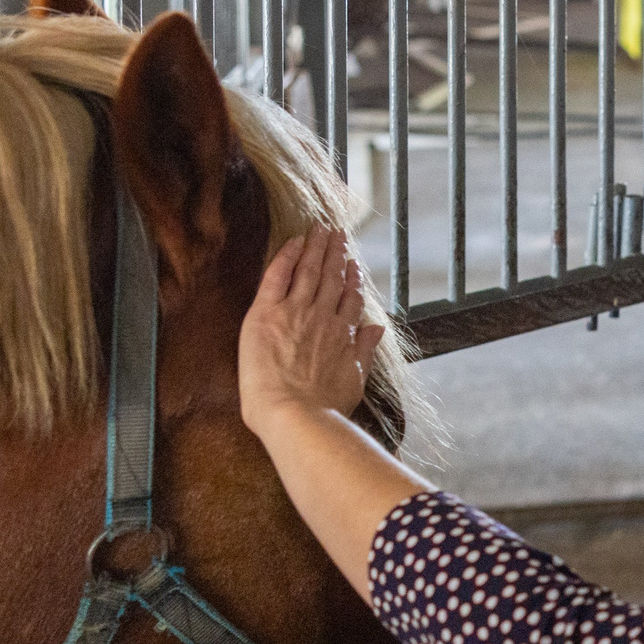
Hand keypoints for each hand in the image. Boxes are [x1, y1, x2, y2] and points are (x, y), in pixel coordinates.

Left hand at [239, 227, 384, 440]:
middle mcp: (322, 317)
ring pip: (309, 271)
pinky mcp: (267, 312)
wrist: (294, 414)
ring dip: (316, 248)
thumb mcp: (355, 380)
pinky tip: (295, 241)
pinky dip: (288, 256)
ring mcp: (295, 312)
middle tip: (339, 234)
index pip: (350, 300)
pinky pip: (278, 275)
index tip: (353, 267)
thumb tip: (377, 329)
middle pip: (331, 278)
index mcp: (342, 335)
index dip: (352, 281)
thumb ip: (365, 351)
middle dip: (336, 254)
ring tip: (321, 229)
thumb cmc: (323, 408)